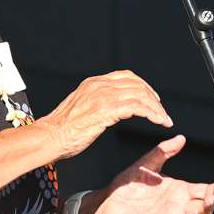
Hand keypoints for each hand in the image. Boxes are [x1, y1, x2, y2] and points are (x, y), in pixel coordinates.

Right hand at [34, 70, 172, 160]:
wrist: (49, 137)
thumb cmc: (62, 129)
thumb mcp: (80, 107)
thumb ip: (96, 102)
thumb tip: (112, 108)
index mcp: (92, 83)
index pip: (126, 76)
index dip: (143, 86)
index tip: (152, 98)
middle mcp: (99, 86)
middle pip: (137, 85)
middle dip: (153, 99)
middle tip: (162, 113)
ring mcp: (102, 97)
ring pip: (140, 95)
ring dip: (156, 108)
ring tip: (164, 120)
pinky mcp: (106, 110)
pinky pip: (138, 107)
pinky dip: (153, 114)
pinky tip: (159, 121)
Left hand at [86, 134, 213, 213]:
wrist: (107, 201)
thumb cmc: (128, 185)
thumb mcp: (146, 165)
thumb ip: (163, 152)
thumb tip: (180, 138)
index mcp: (180, 192)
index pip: (204, 192)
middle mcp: (177, 208)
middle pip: (202, 211)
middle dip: (208, 206)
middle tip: (209, 199)